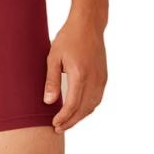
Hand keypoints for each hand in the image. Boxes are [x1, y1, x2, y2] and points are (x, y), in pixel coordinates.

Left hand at [43, 12, 107, 132]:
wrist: (88, 25)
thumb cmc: (68, 38)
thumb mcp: (54, 57)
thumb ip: (51, 80)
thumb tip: (48, 102)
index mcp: (80, 75)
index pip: (72, 105)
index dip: (63, 118)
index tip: (54, 124)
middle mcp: (94, 79)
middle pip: (83, 110)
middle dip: (71, 122)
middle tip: (58, 128)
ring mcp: (101, 78)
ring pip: (92, 106)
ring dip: (80, 117)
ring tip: (67, 121)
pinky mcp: (104, 76)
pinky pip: (97, 98)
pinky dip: (88, 108)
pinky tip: (79, 109)